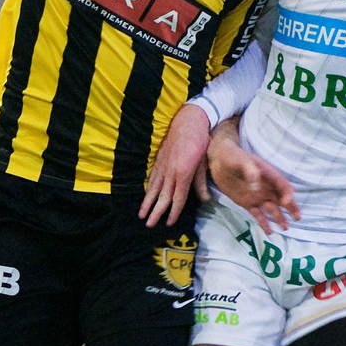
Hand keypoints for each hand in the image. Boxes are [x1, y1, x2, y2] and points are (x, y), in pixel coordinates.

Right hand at [140, 104, 210, 227]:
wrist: (189, 120)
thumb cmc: (200, 140)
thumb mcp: (204, 161)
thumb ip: (201, 182)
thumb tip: (205, 199)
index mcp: (183, 173)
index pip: (178, 198)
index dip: (173, 212)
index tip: (169, 222)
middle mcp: (171, 172)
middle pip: (162, 196)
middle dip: (156, 212)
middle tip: (149, 225)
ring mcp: (163, 166)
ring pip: (154, 188)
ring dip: (147, 203)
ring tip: (141, 215)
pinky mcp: (159, 160)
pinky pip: (152, 178)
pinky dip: (148, 189)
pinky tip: (146, 195)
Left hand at [208, 122, 298, 234]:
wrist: (219, 158)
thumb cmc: (232, 155)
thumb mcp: (241, 160)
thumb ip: (250, 171)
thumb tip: (255, 186)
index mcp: (268, 175)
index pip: (282, 186)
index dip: (287, 194)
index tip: (286, 202)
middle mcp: (265, 187)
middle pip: (282, 199)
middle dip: (291, 208)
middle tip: (298, 218)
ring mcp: (257, 196)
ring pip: (272, 209)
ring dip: (279, 218)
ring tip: (285, 228)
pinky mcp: (247, 203)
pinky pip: (258, 214)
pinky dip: (264, 223)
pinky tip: (270, 232)